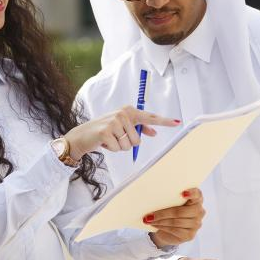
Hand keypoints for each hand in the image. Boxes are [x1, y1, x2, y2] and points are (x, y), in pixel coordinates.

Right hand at [65, 106, 179, 159]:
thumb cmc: (104, 131)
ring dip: (119, 147)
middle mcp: (123, 114)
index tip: (177, 122)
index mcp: (128, 111)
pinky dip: (112, 149)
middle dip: (127, 143)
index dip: (164, 121)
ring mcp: (114, 122)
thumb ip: (138, 128)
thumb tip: (154, 132)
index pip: (149, 117)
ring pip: (129, 146)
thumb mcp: (121, 127)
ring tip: (109, 140)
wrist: (82, 135)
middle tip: (115, 137)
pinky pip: (119, 149)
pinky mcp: (106, 132)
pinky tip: (104, 142)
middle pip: (138, 140)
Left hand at [147, 188, 204, 246]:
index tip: (183, 193)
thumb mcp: (170, 202)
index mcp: (196, 199)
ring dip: (160, 221)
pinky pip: (175, 230)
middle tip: (150, 214)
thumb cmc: (170, 210)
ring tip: (149, 220)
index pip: (197, 194)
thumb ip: (169, 197)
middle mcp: (199, 211)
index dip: (191, 193)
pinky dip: (162, 227)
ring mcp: (196, 224)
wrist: (169, 230)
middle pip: (181, 211)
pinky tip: (155, 225)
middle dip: (163, 213)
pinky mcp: (190, 235)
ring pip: (176, 222)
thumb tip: (152, 195)